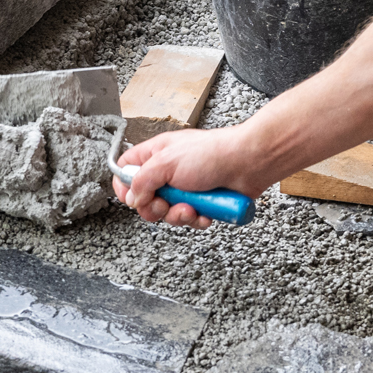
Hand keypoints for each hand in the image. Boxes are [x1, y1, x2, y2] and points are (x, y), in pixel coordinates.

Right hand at [113, 126, 269, 227]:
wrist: (248, 163)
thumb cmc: (213, 153)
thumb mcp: (166, 162)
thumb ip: (142, 180)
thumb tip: (131, 198)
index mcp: (156, 155)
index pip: (127, 169)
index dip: (124, 186)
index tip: (132, 198)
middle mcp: (169, 172)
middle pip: (146, 199)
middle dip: (155, 208)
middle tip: (165, 203)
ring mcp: (186, 188)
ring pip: (168, 213)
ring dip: (178, 215)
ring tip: (191, 207)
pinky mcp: (202, 202)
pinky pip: (190, 219)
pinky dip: (196, 219)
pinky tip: (205, 211)